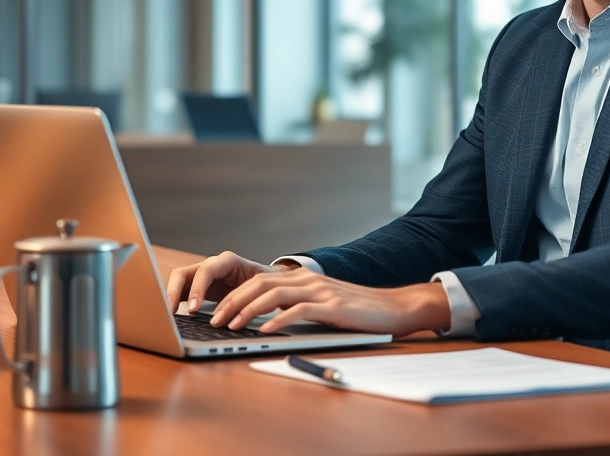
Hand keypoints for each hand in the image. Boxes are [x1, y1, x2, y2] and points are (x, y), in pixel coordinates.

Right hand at [165, 251, 297, 313]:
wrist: (268, 280)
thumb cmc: (265, 282)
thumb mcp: (260, 287)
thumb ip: (248, 296)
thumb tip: (238, 315)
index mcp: (227, 261)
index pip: (206, 270)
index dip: (197, 289)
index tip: (193, 309)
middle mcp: (211, 266)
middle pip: (183, 273)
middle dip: (174, 292)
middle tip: (172, 312)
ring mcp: (202, 276)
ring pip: (178, 282)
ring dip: (171, 297)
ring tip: (168, 316)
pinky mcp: (198, 287)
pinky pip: (182, 292)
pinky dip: (175, 303)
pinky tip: (173, 317)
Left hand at [209, 267, 451, 337]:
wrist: (394, 307)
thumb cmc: (357, 311)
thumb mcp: (322, 304)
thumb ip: (298, 306)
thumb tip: (266, 320)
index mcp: (302, 278)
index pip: (258, 281)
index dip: (235, 296)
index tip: (217, 312)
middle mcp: (307, 280)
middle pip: (259, 284)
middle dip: (233, 302)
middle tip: (215, 320)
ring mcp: (320, 291)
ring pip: (274, 294)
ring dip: (248, 310)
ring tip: (232, 325)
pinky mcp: (332, 305)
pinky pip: (299, 310)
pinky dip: (278, 319)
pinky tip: (264, 331)